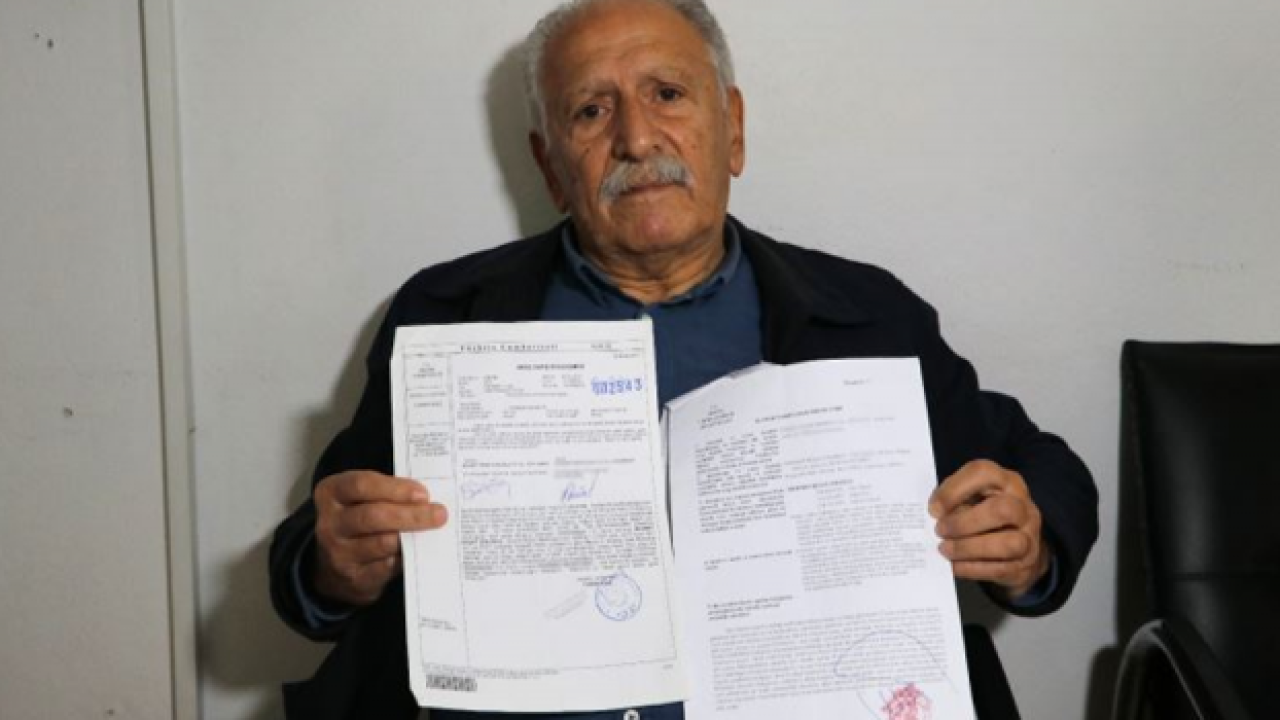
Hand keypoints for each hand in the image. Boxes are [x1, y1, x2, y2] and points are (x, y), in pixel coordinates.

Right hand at [312, 470, 447, 605]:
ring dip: (412, 536)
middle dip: (411, 514)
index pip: (362, 485)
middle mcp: (330, 523)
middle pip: (373, 516)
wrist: (335, 566)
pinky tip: (417, 550)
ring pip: (383, 543)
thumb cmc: (359, 519)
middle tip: (439, 514)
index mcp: (331, 493)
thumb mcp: (362, 498)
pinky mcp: (354, 578)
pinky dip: (405, 557)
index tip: (423, 494)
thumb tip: (426, 497)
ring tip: (432, 530)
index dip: (395, 488)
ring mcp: (339, 553)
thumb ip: (387, 492)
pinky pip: (387, 566)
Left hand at [928, 459, 1049, 600]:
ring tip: (945, 549)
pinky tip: (954, 566)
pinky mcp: (1026, 564)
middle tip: (940, 530)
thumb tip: (934, 514)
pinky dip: (972, 568)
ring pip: (1007, 544)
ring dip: (969, 548)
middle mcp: (1023, 506)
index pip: (983, 473)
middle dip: (964, 523)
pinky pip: (1001, 569)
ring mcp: (1029, 536)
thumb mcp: (971, 498)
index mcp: (1006, 482)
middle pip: (1001, 510)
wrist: (1019, 546)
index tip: (933, 508)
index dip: (954, 490)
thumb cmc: (985, 513)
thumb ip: (954, 500)